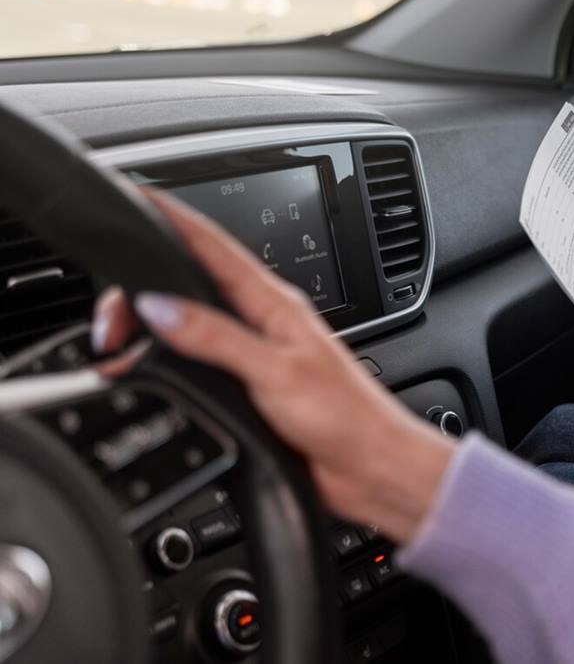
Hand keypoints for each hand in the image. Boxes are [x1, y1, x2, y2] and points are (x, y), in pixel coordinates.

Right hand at [92, 191, 454, 542]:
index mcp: (275, 304)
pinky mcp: (250, 388)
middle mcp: (263, 323)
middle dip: (146, 287)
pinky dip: (169, 359)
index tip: (140, 197)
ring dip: (155, 323)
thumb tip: (160, 305)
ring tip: (121, 335)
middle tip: (110, 316)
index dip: (175, 219)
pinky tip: (154, 366)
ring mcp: (256, 355)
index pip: (215, 247)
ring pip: (192, 323)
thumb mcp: (276, 370)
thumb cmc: (346, 416)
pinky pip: (199, 361)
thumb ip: (216, 337)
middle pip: (193, 285)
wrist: (372, 467)